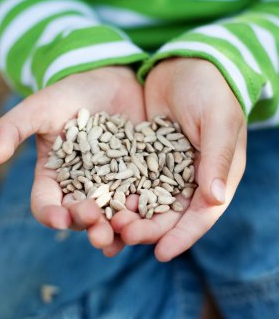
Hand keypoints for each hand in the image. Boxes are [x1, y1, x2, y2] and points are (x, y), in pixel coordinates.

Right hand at [0, 66, 145, 249]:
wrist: (110, 81)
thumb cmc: (71, 93)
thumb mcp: (40, 107)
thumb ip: (13, 128)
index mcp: (55, 176)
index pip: (46, 203)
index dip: (50, 214)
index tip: (59, 218)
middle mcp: (82, 186)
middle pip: (80, 215)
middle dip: (88, 226)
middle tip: (98, 232)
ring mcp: (111, 184)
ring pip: (111, 214)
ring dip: (116, 228)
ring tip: (124, 234)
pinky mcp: (137, 177)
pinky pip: (139, 198)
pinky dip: (142, 211)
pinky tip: (148, 219)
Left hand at [112, 58, 246, 260]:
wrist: (185, 65)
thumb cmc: (210, 88)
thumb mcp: (218, 118)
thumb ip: (218, 156)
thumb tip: (216, 198)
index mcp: (216, 175)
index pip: (202, 214)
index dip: (183, 236)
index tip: (161, 253)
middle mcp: (192, 179)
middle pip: (170, 214)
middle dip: (148, 229)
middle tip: (122, 235)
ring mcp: (166, 171)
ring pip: (147, 203)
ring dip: (129, 217)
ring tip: (106, 227)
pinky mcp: (144, 159)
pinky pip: (130, 183)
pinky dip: (118, 195)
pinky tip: (100, 206)